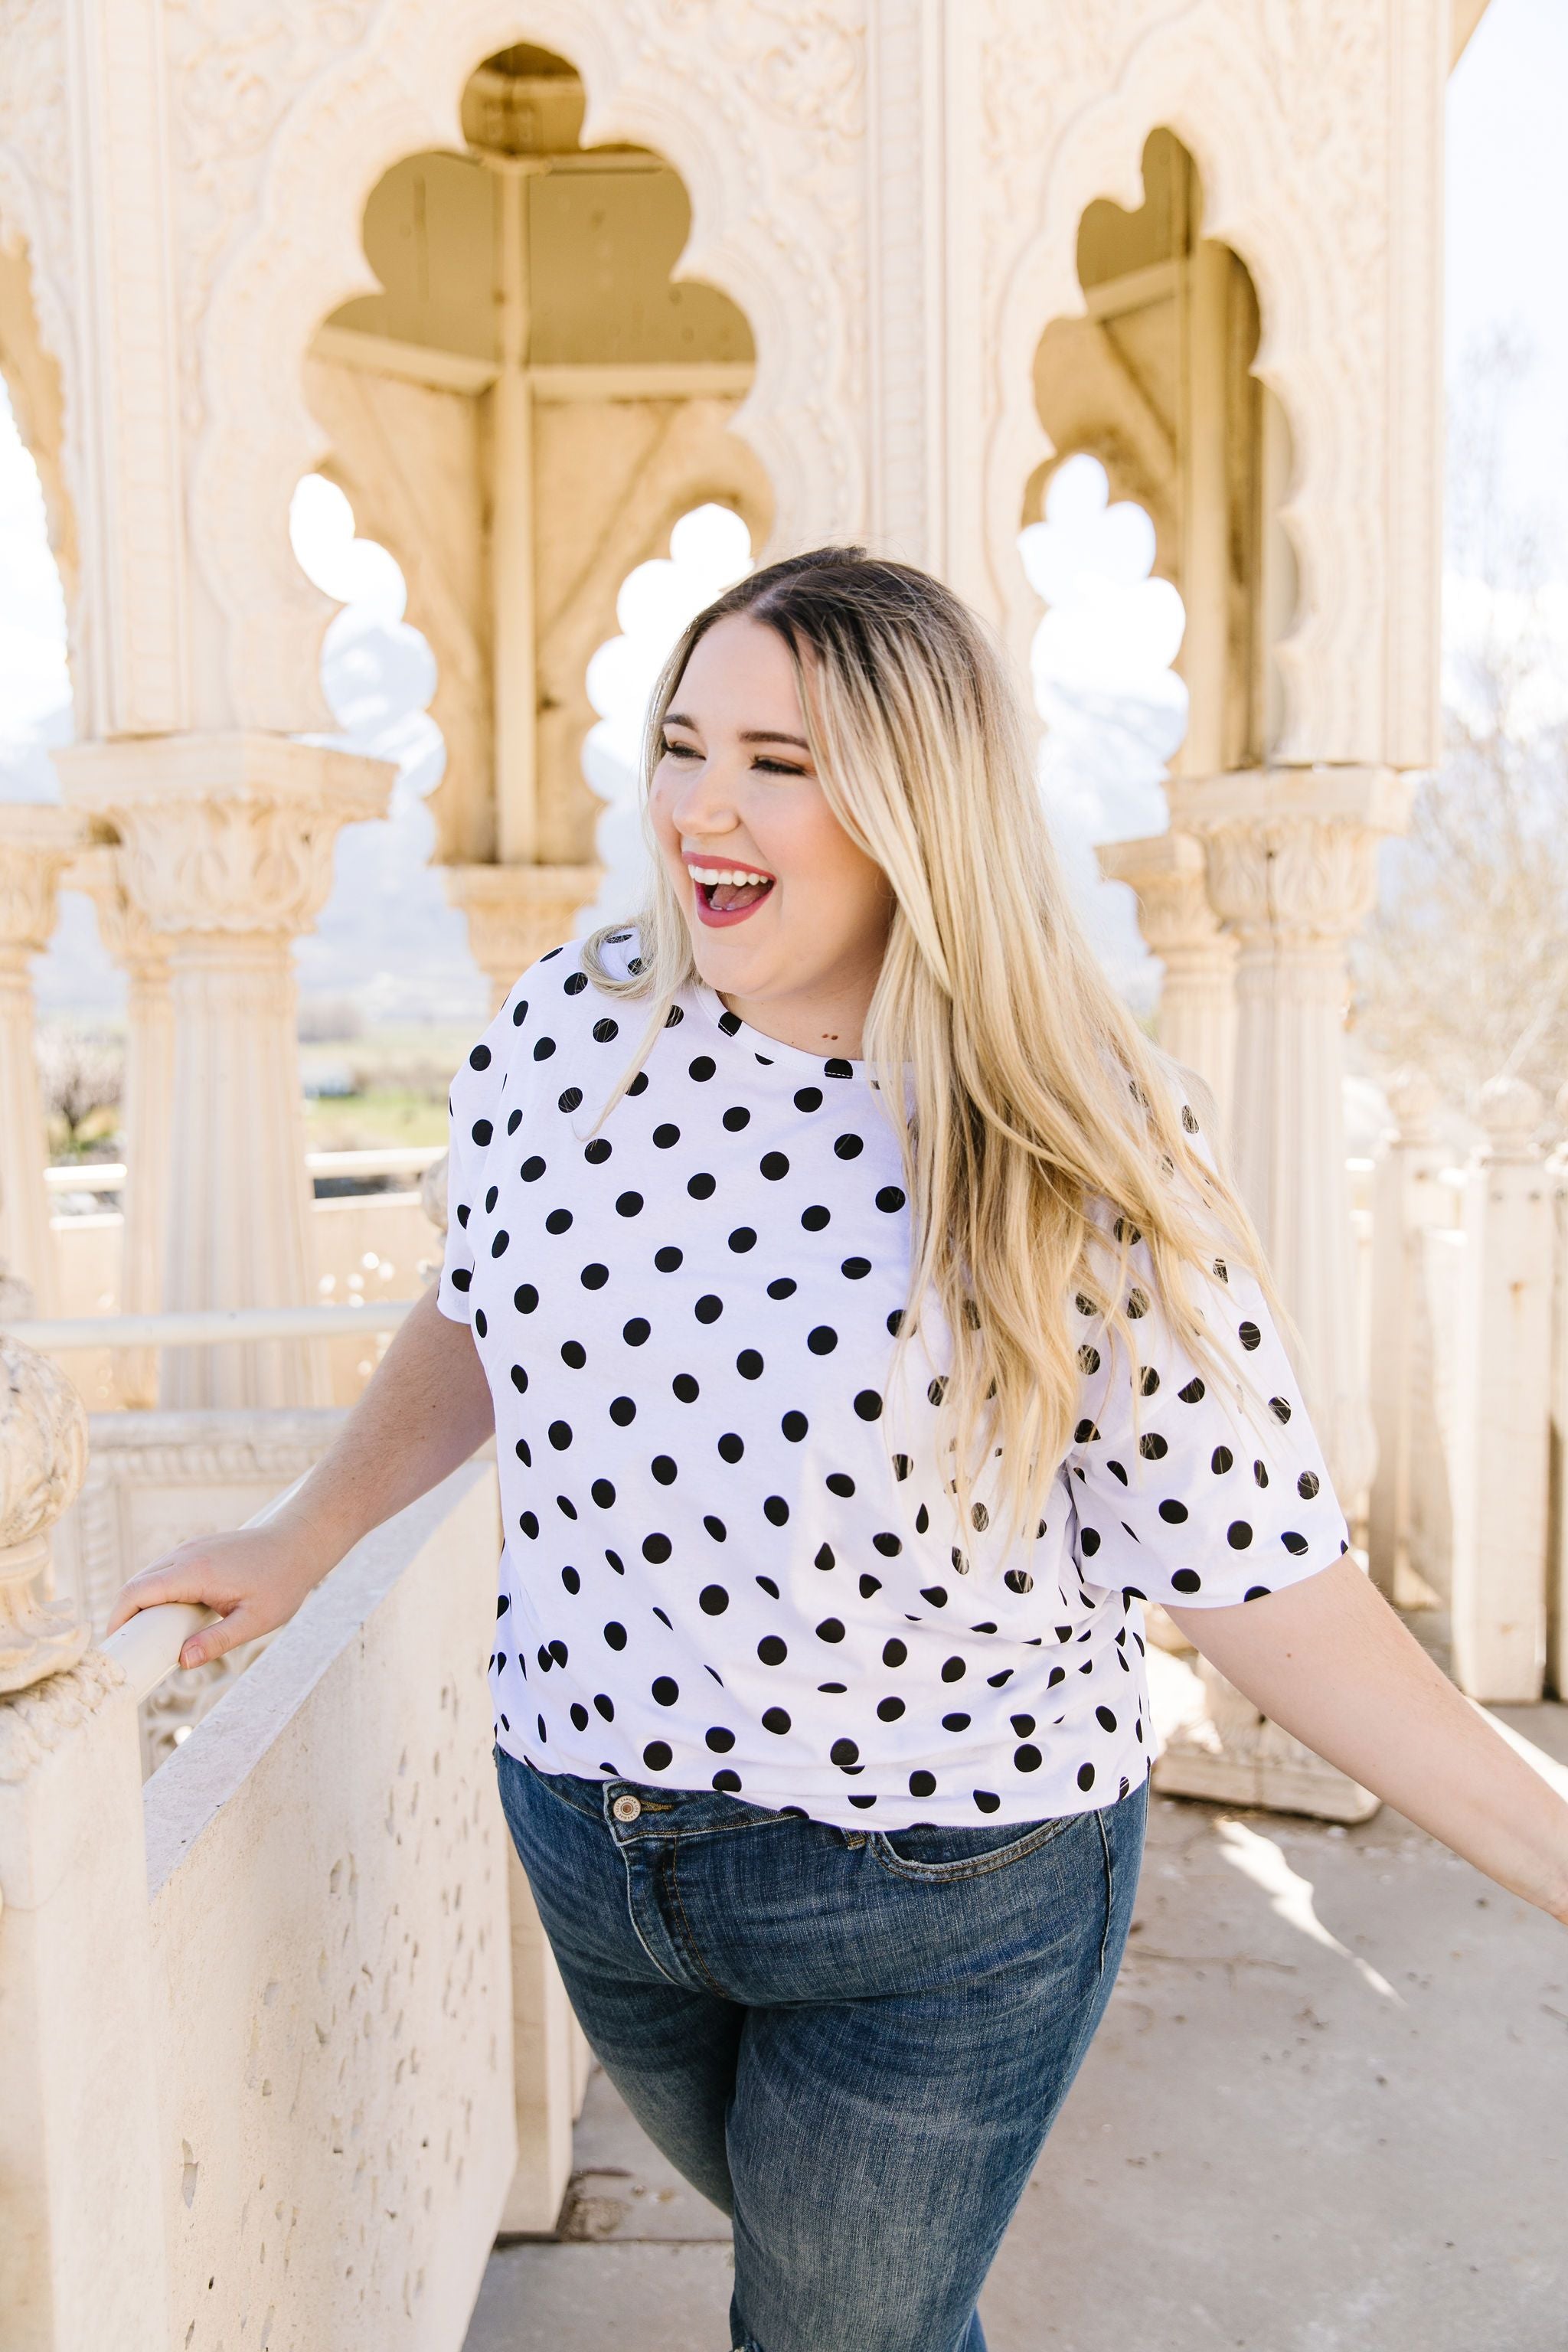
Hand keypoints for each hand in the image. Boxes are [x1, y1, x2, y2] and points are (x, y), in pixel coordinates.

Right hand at [104, 1517, 329, 1670]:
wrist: (300, 1542)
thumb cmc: (282, 1582)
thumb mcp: (255, 1621)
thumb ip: (218, 1641)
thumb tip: (182, 1661)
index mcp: (194, 1572)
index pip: (136, 1592)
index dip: (117, 1618)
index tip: (116, 1646)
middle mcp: (186, 1555)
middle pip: (136, 1584)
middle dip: (125, 1615)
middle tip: (131, 1650)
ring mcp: (191, 1548)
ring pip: (149, 1575)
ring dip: (142, 1603)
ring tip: (150, 1637)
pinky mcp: (198, 1548)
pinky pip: (165, 1570)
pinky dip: (158, 1592)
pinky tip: (171, 1615)